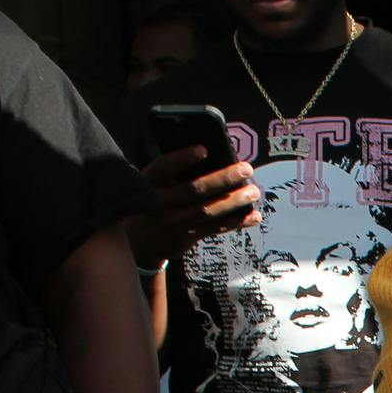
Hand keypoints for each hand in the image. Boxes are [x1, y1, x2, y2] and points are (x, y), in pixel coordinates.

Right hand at [125, 148, 260, 267]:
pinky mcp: (186, 238)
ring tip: (254, 191)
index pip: (164, 167)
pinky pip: (215, 229)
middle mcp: (159, 203)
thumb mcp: (151, 184)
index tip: (204, 149)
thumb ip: (173, 173)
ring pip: (207, 210)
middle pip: (193, 189)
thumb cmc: (151, 202)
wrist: (138, 243)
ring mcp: (173, 223)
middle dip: (222, 179)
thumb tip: (211, 156)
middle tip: (246, 169)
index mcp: (149, 183)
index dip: (183, 159)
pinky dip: (236, 222)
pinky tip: (253, 215)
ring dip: (234, 201)